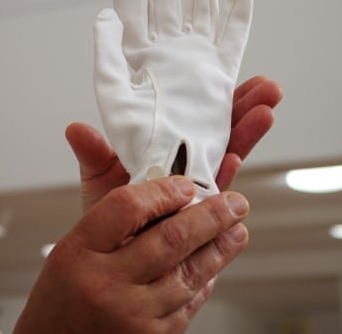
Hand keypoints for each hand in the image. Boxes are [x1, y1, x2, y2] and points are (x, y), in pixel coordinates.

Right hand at [14, 176, 249, 333]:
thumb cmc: (64, 289)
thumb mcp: (72, 238)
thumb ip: (92, 185)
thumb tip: (79, 128)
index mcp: (80, 251)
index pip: (127, 207)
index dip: (162, 191)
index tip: (186, 184)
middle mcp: (105, 284)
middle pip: (168, 240)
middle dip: (210, 217)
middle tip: (236, 202)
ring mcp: (131, 317)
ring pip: (188, 274)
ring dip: (220, 249)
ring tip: (237, 229)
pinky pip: (188, 305)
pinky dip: (204, 281)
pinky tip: (215, 264)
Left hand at [69, 75, 281, 213]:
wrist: (111, 265)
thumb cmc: (108, 216)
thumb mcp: (99, 179)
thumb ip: (94, 155)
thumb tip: (75, 129)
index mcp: (167, 151)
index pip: (197, 118)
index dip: (215, 98)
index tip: (232, 77)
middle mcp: (188, 170)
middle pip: (223, 134)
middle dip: (245, 110)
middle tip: (267, 89)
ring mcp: (198, 195)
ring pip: (229, 159)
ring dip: (247, 136)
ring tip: (265, 113)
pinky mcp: (199, 222)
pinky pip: (215, 197)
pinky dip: (226, 177)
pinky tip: (235, 158)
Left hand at [94, 0, 253, 198]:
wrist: (168, 191)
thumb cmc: (132, 158)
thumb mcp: (110, 109)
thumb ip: (106, 65)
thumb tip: (100, 19)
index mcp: (135, 61)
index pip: (130, 9)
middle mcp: (166, 55)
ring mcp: (195, 63)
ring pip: (200, 8)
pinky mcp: (221, 79)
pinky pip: (234, 39)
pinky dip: (240, 10)